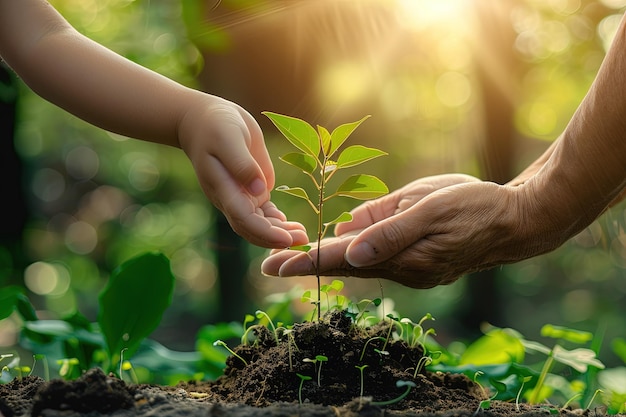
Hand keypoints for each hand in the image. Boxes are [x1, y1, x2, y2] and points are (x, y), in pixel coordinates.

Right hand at [178, 96, 307, 247]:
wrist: (204, 120)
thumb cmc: (215, 126)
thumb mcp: (229, 139)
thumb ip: (242, 164)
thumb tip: (260, 189)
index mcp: (224, 189)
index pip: (244, 220)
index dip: (265, 232)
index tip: (286, 239)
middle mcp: (232, 198)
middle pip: (253, 229)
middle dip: (277, 238)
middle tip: (303, 240)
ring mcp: (241, 196)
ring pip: (260, 224)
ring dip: (280, 233)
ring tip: (303, 236)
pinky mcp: (250, 190)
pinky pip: (264, 213)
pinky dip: (277, 223)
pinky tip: (292, 227)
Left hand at [263, 174, 543, 287]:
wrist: (513, 221)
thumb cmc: (473, 207)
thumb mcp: (430, 208)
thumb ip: (389, 230)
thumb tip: (347, 249)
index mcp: (401, 256)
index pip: (342, 260)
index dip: (306, 260)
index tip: (273, 266)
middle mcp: (402, 269)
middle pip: (345, 266)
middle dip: (307, 264)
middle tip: (270, 266)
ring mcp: (411, 268)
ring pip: (360, 263)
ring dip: (327, 260)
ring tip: (294, 256)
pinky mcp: (419, 262)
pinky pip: (378, 258)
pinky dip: (355, 254)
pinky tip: (339, 248)